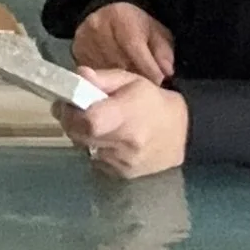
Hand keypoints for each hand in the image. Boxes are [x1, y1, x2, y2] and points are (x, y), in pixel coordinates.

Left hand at [63, 70, 188, 178]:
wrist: (183, 133)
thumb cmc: (152, 102)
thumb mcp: (131, 80)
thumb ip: (102, 78)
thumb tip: (78, 75)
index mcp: (127, 116)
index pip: (89, 122)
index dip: (71, 112)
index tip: (67, 103)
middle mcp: (125, 144)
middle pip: (79, 136)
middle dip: (70, 122)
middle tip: (74, 110)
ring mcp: (124, 163)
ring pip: (84, 149)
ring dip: (82, 135)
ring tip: (96, 123)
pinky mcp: (124, 174)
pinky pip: (96, 160)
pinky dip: (94, 148)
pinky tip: (107, 138)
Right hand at [72, 0, 175, 83]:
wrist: (108, 15)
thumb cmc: (137, 26)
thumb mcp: (156, 31)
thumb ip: (163, 50)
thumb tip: (166, 70)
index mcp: (120, 15)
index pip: (134, 45)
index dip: (148, 67)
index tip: (159, 81)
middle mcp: (98, 25)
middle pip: (119, 61)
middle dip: (136, 76)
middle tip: (147, 85)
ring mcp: (85, 39)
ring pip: (107, 71)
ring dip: (122, 81)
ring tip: (132, 84)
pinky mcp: (77, 52)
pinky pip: (95, 74)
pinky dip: (108, 80)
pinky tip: (117, 81)